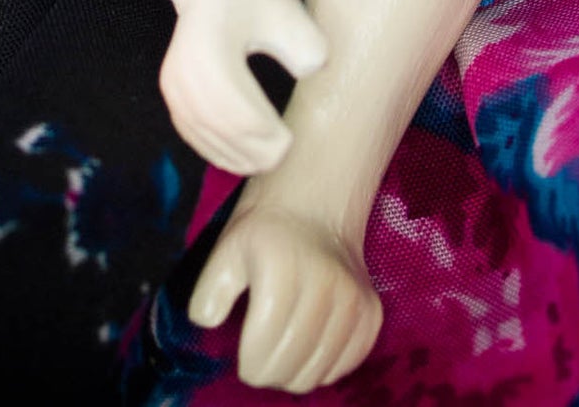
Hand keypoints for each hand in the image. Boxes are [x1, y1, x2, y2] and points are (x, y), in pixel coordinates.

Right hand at [159, 0, 326, 176]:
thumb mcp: (289, 15)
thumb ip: (307, 52)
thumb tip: (309, 81)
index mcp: (210, 52)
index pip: (241, 115)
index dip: (269, 137)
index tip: (293, 138)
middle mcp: (183, 72)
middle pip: (224, 130)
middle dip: (257, 151)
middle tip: (286, 152)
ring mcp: (173, 83)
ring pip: (207, 137)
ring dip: (238, 155)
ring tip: (269, 158)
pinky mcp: (170, 91)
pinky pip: (193, 133)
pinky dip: (218, 149)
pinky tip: (241, 155)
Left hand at [188, 199, 382, 392]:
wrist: (316, 204)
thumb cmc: (266, 231)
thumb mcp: (227, 248)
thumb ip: (210, 288)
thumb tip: (207, 323)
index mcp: (282, 269)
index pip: (262, 352)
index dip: (248, 363)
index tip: (244, 354)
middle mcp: (324, 285)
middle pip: (289, 370)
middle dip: (269, 371)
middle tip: (262, 354)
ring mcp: (353, 300)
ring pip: (317, 374)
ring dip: (295, 372)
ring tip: (284, 348)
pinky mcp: (371, 312)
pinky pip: (346, 365)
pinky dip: (324, 365)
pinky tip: (310, 343)